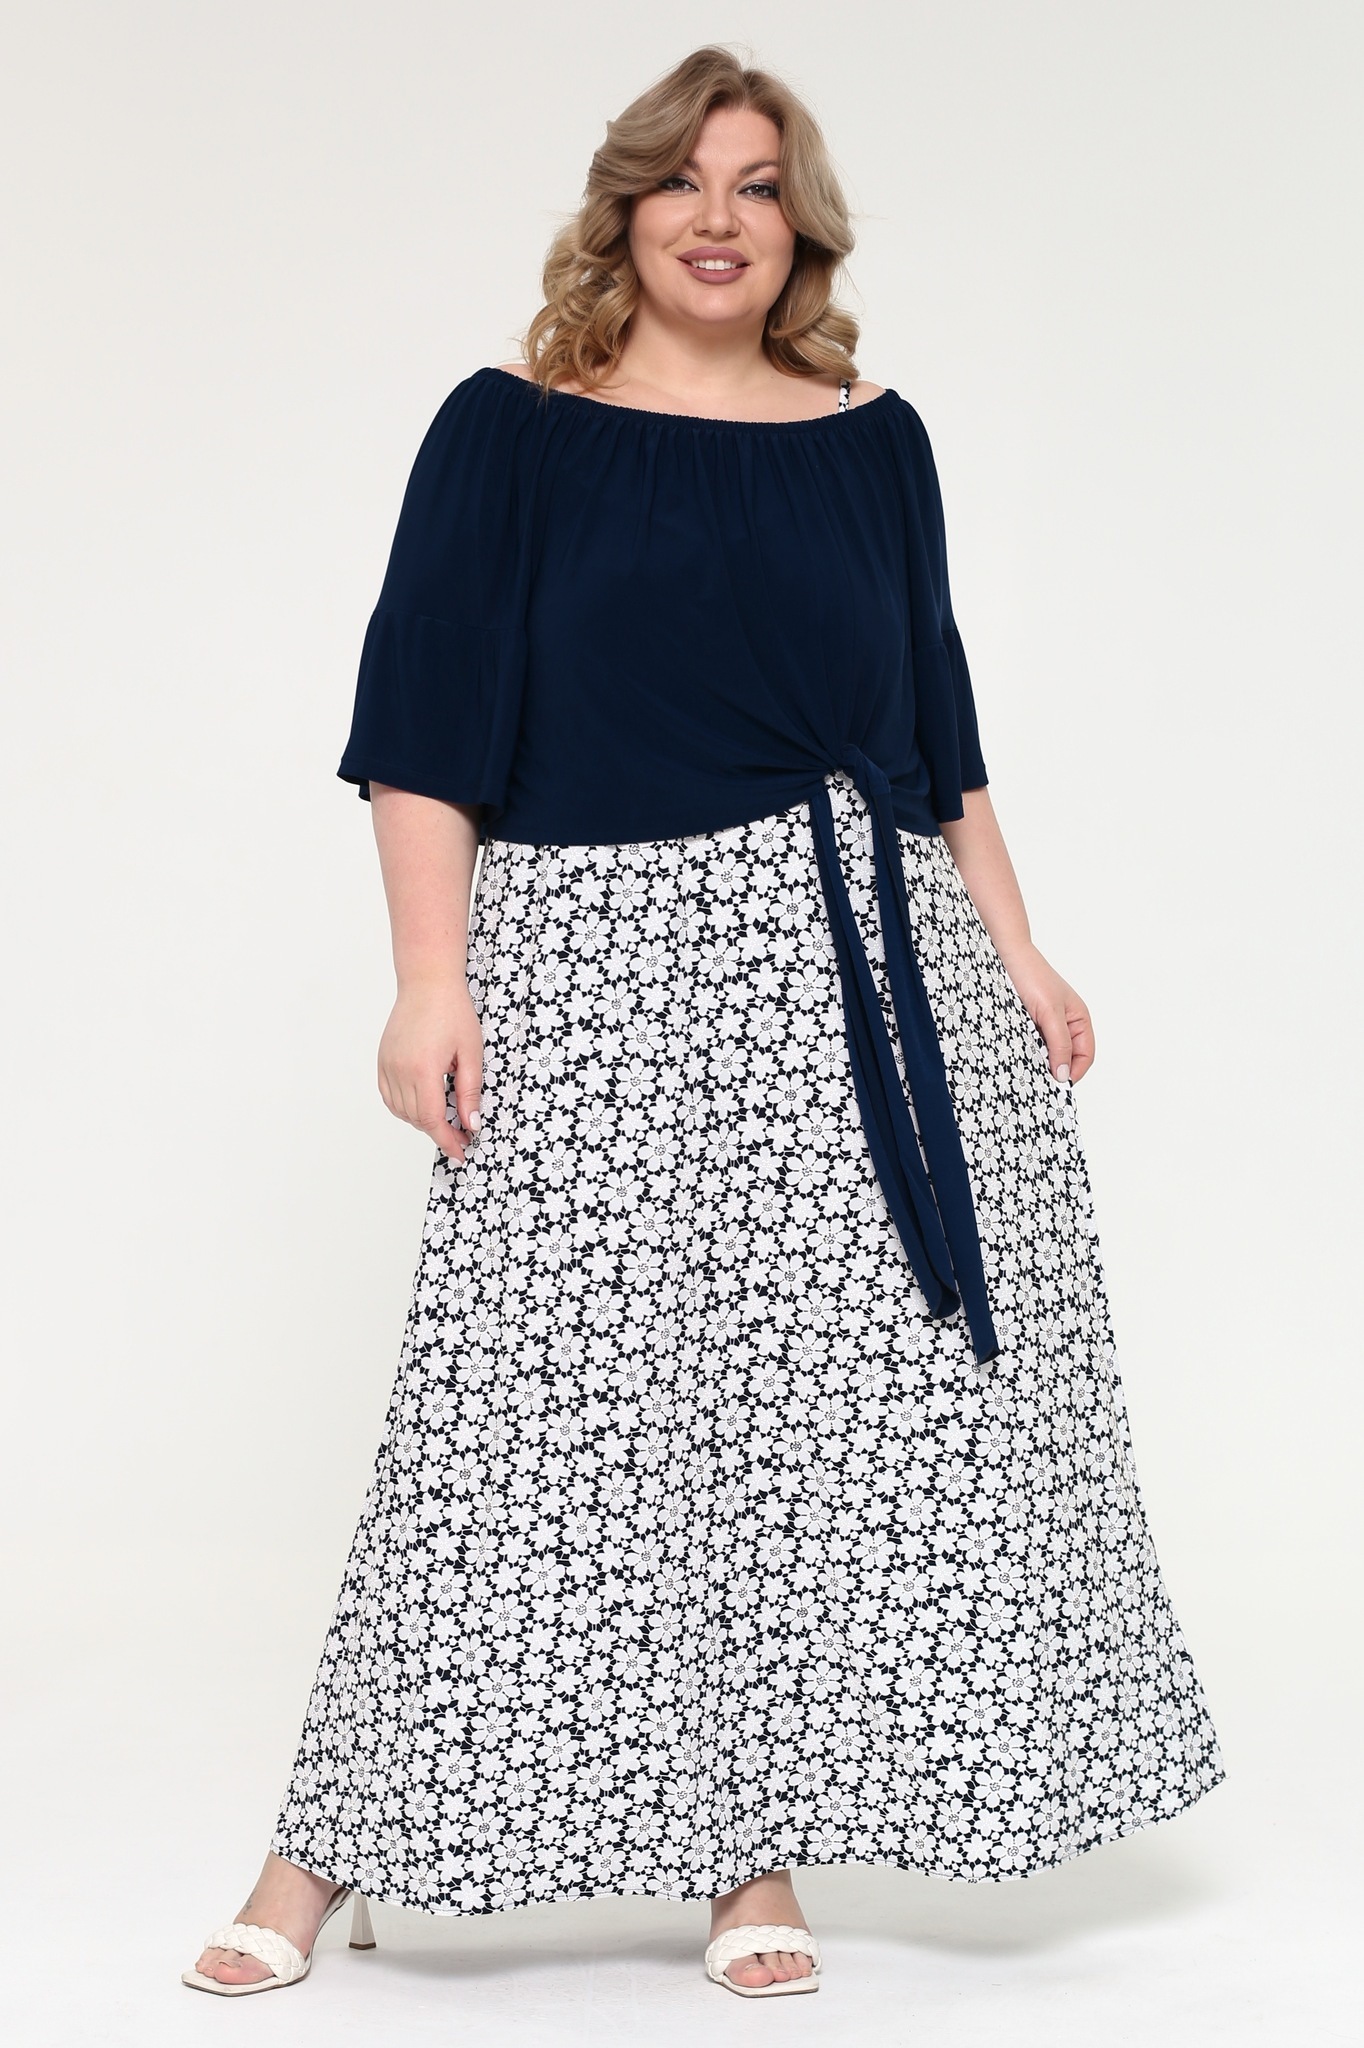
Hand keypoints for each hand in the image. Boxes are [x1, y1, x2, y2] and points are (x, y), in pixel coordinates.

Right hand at [376, 978, 483, 1161]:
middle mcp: (399, 1070)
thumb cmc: (453, 1011)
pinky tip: (423, 1104)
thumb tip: (471, 1124)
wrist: (428, 983)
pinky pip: (389, 1096)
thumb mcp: (471, 1053)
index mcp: (423, 1069)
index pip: (431, 1119)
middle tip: (462, 1135)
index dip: (447, 1140)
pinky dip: (405, 1107)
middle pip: (416, 1118)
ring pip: (401, 1111)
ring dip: (422, 1120)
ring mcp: (387, 1065)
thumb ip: (469, 1092)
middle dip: (439, 1132)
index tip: (461, 1153)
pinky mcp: (382, 1060)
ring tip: (445, 1119)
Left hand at [998, 943, 1093, 1082]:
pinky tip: (1015, 1055)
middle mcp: (1064, 1024)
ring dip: (1037, 1061)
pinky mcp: (1026, 1023)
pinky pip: (1030, 1045)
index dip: (1074, 1072)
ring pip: (1046, 1054)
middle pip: (1066, 1058)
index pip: (1085, 1056)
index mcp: (1079, 1019)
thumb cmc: (1032, 976)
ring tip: (1025, 1067)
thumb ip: (1059, 1044)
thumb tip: (1064, 1075)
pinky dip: (1025, 1052)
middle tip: (1038, 1081)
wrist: (1004, 954)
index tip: (1056, 1085)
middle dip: (1054, 1069)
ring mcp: (1045, 1024)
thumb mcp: (1049, 1013)